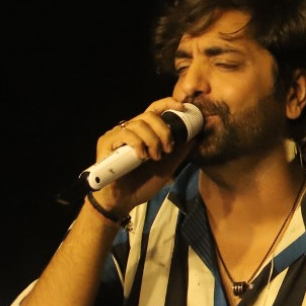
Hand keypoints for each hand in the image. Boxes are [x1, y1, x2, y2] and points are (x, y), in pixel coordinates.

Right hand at [91, 98, 202, 216]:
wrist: (124, 201)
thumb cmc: (143, 183)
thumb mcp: (168, 166)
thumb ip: (182, 150)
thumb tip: (199, 133)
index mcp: (145, 132)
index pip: (155, 109)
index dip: (168, 104)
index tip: (182, 108)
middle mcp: (131, 130)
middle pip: (149, 115)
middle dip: (164, 131)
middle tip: (168, 149)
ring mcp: (117, 135)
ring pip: (138, 123)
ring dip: (152, 140)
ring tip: (154, 157)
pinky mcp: (106, 142)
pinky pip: (124, 133)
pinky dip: (137, 143)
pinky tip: (142, 156)